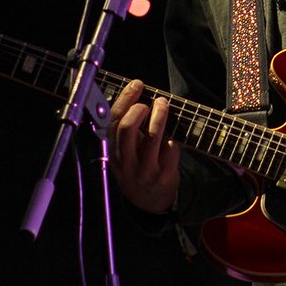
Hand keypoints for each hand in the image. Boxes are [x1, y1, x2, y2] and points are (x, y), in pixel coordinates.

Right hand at [108, 79, 180, 213]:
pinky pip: (170, 150)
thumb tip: (137, 93)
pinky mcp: (162, 176)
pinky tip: (172, 139)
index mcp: (113, 152)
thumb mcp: (124, 151)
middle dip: (140, 109)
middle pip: (127, 128)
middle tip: (151, 102)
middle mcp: (125, 162)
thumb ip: (127, 128)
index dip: (125, 99)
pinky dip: (172, 140)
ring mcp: (144, 170)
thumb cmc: (137, 167)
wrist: (148, 202)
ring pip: (152, 137)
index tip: (137, 84)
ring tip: (164, 105)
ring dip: (160, 116)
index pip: (113, 121)